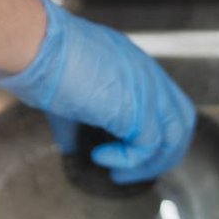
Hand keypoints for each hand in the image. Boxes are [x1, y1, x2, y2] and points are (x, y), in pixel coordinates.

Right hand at [0, 0, 195, 183]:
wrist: (38, 44)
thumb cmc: (43, 58)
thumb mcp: (69, 94)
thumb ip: (78, 124)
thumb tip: (74, 152)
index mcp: (136, 67)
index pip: (166, 104)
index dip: (157, 133)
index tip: (133, 153)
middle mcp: (148, 75)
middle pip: (181, 121)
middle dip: (163, 153)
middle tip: (136, 172)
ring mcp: (147, 90)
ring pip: (173, 137)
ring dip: (148, 164)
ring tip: (119, 174)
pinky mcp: (137, 107)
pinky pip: (147, 146)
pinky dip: (126, 160)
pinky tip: (100, 158)